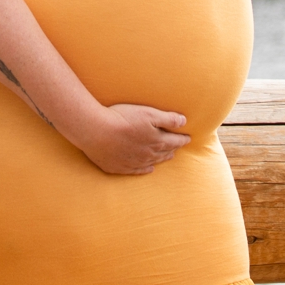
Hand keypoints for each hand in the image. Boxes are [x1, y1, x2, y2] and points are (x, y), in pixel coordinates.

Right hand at [73, 102, 190, 174]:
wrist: (96, 131)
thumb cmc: (122, 118)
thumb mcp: (148, 113)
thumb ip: (168, 118)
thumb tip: (184, 122)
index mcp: (156, 141)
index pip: (174, 141)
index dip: (182, 139)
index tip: (188, 138)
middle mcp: (147, 154)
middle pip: (164, 152)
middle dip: (173, 149)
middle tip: (178, 147)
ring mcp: (133, 162)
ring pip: (152, 161)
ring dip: (161, 159)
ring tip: (168, 157)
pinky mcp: (119, 166)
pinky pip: (137, 171)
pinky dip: (145, 169)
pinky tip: (148, 169)